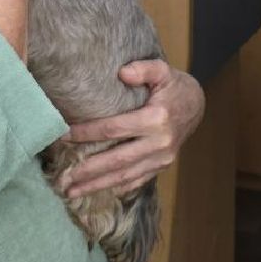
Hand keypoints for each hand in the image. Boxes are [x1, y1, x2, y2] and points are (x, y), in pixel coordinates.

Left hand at [58, 60, 204, 198]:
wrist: (197, 106)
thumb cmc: (174, 87)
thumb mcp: (163, 70)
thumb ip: (144, 69)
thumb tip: (122, 73)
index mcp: (156, 118)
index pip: (114, 129)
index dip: (87, 133)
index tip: (63, 136)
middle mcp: (160, 142)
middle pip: (117, 160)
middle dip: (88, 171)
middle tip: (63, 179)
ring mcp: (162, 158)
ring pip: (125, 175)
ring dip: (97, 186)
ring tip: (72, 192)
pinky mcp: (163, 166)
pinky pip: (137, 181)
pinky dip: (117, 188)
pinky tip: (98, 192)